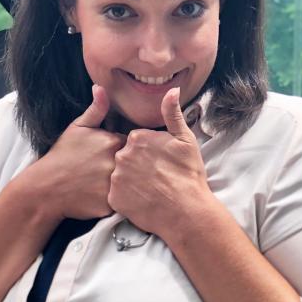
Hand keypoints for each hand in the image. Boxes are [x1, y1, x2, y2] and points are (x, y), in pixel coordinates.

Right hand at [24, 85, 124, 221]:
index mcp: (113, 141)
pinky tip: (103, 197)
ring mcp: (114, 185)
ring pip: (132, 184)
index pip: (134, 144)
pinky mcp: (111, 205)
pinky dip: (117, 201)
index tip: (113, 154)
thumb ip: (95, 109)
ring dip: (126, 184)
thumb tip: (101, 87)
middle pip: (135, 164)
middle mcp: (117, 162)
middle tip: (109, 171)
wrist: (44, 187)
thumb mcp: (76, 128)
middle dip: (128, 166)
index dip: (126, 149)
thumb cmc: (61, 156)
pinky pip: (123, 202)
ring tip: (108, 184)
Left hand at [108, 88, 209, 235]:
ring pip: (119, 175)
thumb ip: (173, 114)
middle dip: (136, 165)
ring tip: (148, 190)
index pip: (135, 141)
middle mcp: (121, 155)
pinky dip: (126, 197)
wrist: (186, 211)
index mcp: (137, 138)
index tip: (158, 162)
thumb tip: (171, 90)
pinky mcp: (113, 197)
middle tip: (154, 177)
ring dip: (130, 181)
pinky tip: (141, 200)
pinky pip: (115, 194)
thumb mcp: (185, 140)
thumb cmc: (188, 175)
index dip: (147, 152)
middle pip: (124, 156)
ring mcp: (115, 177)